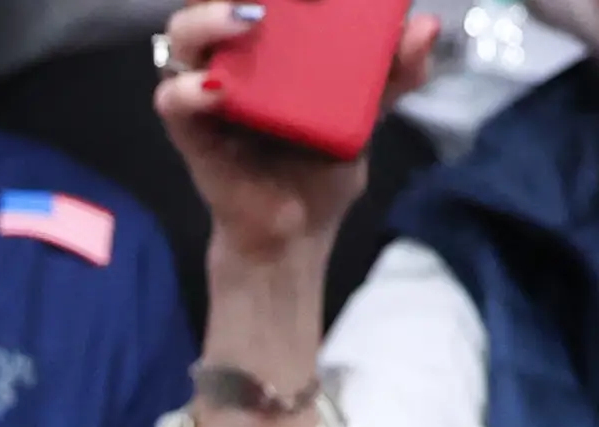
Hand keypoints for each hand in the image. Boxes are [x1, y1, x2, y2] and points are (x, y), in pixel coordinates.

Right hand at [154, 0, 438, 267]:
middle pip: (208, 0)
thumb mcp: (368, 110)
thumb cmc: (321, 163)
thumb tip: (425, 25)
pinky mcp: (192, 132)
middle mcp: (234, 56)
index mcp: (273, 40)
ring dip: (207, 20)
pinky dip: (189, 90)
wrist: (297, 232)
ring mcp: (209, 91)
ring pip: (182, 36)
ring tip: (248, 19)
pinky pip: (173, 100)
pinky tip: (220, 88)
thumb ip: (395, 70)